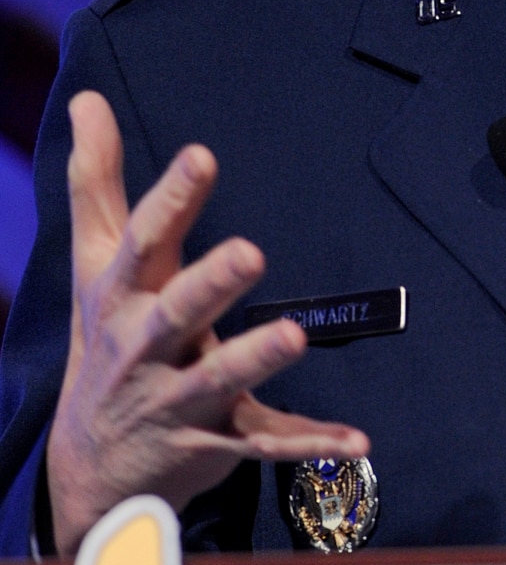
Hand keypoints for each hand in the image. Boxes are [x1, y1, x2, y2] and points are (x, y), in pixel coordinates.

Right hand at [46, 91, 368, 557]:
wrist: (89, 467)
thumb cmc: (105, 338)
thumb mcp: (92, 262)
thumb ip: (97, 181)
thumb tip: (86, 97)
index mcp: (122, 296)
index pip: (143, 241)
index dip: (171, 199)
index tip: (202, 156)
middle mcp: (146, 347)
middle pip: (178, 312)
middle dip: (210, 283)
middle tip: (251, 251)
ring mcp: (178, 399)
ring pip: (219, 379)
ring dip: (257, 358)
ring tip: (297, 335)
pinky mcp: (215, 443)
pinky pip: (265, 442)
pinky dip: (311, 440)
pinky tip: (359, 440)